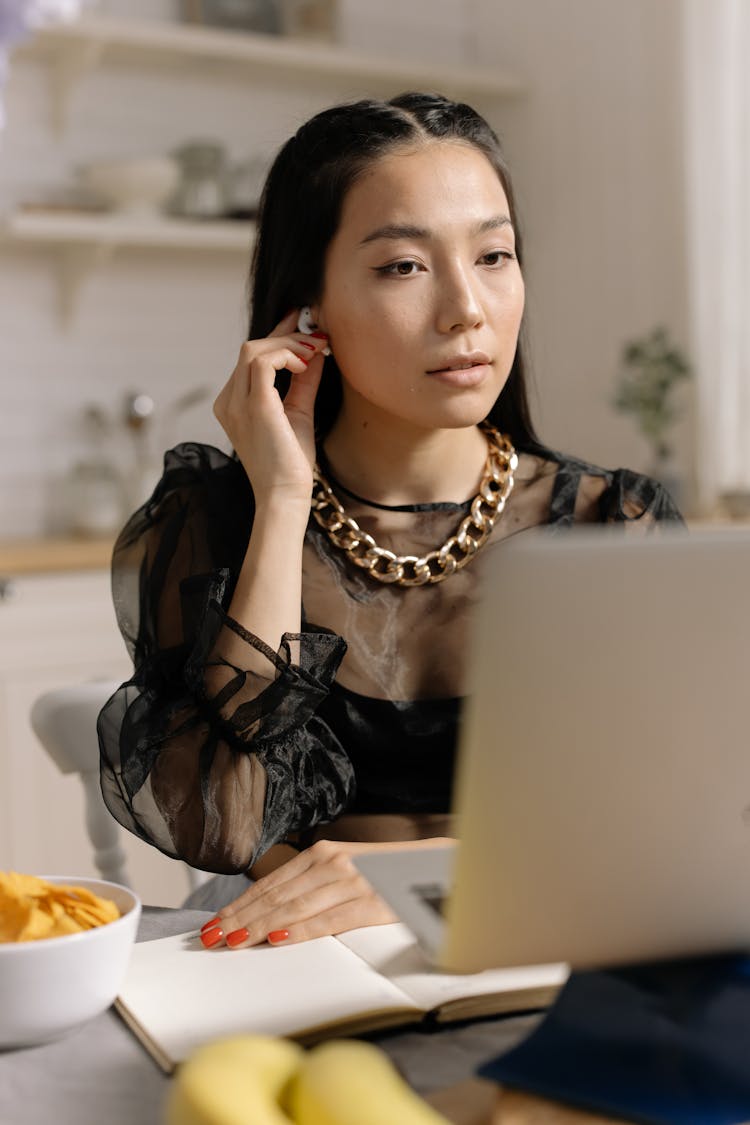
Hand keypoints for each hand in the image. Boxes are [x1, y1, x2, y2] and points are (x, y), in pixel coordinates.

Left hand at [198, 838, 442, 949]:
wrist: (438, 865)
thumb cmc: (387, 874)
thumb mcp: (344, 872)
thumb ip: (313, 887)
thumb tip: (269, 914)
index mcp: (321, 854)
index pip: (270, 884)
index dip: (239, 905)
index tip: (213, 923)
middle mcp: (332, 862)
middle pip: (275, 896)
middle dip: (239, 918)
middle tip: (211, 937)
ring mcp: (351, 880)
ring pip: (294, 907)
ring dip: (258, 926)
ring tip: (233, 941)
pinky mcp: (371, 901)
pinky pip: (329, 919)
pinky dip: (301, 929)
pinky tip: (278, 938)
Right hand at [213, 310, 329, 504]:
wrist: (285, 495)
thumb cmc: (291, 462)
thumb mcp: (298, 412)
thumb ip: (303, 381)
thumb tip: (316, 352)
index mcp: (233, 403)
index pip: (250, 357)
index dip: (276, 334)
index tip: (300, 321)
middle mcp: (228, 400)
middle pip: (251, 348)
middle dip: (287, 336)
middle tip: (318, 339)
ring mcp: (236, 402)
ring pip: (254, 349)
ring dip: (288, 344)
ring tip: (315, 352)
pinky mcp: (253, 406)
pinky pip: (263, 361)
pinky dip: (286, 355)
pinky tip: (305, 364)